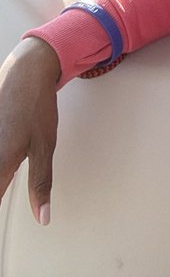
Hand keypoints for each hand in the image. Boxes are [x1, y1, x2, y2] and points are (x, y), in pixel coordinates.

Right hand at [0, 38, 61, 225]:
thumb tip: (42, 216)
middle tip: (10, 182)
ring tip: (8, 177)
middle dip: (0, 191)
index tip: (4, 219)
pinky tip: (6, 161)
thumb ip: (41, 183)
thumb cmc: (36, 105)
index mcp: (0, 163)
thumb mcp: (45, 145)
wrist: (27, 69)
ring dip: (0, 177)